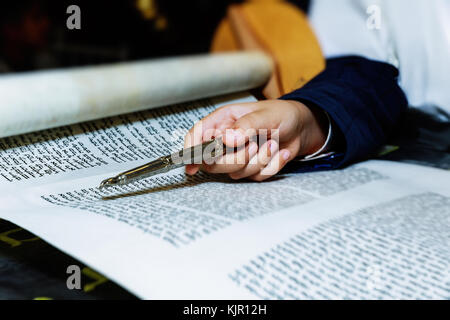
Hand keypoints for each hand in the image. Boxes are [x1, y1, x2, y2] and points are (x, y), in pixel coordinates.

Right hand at [184, 99, 327, 180]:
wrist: (303, 128)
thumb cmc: (282, 114)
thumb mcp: (265, 115)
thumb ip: (246, 126)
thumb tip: (228, 139)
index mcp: (223, 121)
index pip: (197, 135)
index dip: (191, 150)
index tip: (192, 164)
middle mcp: (226, 140)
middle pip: (213, 162)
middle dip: (236, 159)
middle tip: (255, 145)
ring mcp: (238, 156)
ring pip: (235, 172)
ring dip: (258, 161)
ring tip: (272, 144)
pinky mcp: (251, 168)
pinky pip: (255, 177)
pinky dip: (271, 167)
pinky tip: (281, 153)